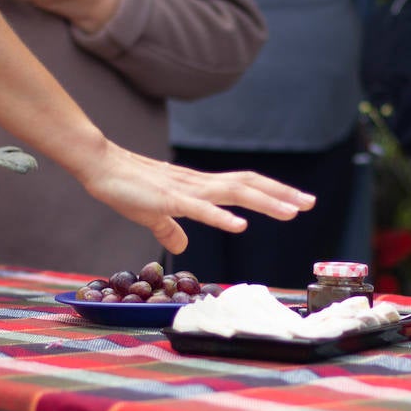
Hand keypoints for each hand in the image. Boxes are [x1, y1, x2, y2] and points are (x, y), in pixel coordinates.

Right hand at [74, 141, 315, 253]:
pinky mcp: (168, 200)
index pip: (243, 185)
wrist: (100, 167)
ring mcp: (186, 190)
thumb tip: (181, 244)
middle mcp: (199, 184)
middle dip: (281, 194)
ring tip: (291, 212)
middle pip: (248, 185)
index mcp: (199, 187)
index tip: (297, 201)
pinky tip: (239, 225)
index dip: (271, 192)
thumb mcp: (153, 214)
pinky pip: (199, 209)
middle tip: (310, 203)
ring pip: (233, 193)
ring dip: (264, 202)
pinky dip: (221, 216)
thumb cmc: (125, 187)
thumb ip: (170, 228)